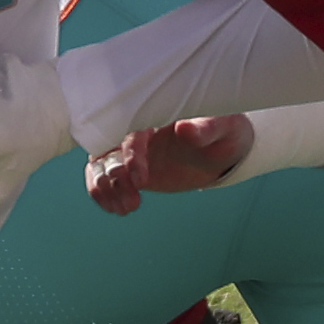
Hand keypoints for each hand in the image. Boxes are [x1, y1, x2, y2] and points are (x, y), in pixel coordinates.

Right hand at [84, 116, 254, 216]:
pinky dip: (104, 195)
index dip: (131, 154)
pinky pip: (104, 179)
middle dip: (114, 177)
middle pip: (108, 149)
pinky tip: (117, 209)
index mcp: (154, 115)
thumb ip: (204, 128)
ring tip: (127, 208)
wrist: (220, 148)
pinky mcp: (128, 168)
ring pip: (100, 166)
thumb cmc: (222, 131)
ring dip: (106, 189)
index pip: (131, 131)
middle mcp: (135, 130)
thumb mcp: (222, 128)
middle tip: (132, 201)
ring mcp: (129, 150)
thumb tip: (185, 129)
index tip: (139, 179)